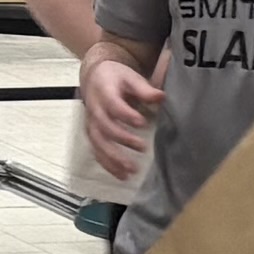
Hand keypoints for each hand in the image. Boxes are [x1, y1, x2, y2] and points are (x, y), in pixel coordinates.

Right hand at [79, 45, 166, 173]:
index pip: (113, 106)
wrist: (95, 78)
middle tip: (142, 147)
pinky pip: (97, 152)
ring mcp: (92, 124)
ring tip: (131, 170)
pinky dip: (108, 165)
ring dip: (114, 158)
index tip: (142, 123)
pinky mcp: (92, 135)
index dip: (126, 115)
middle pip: (105, 128)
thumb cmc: (116, 78)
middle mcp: (95, 110)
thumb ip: (145, 89)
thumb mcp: (130, 78)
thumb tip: (161, 97)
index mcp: (104, 93)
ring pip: (99, 144)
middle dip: (123, 139)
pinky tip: (122, 175)